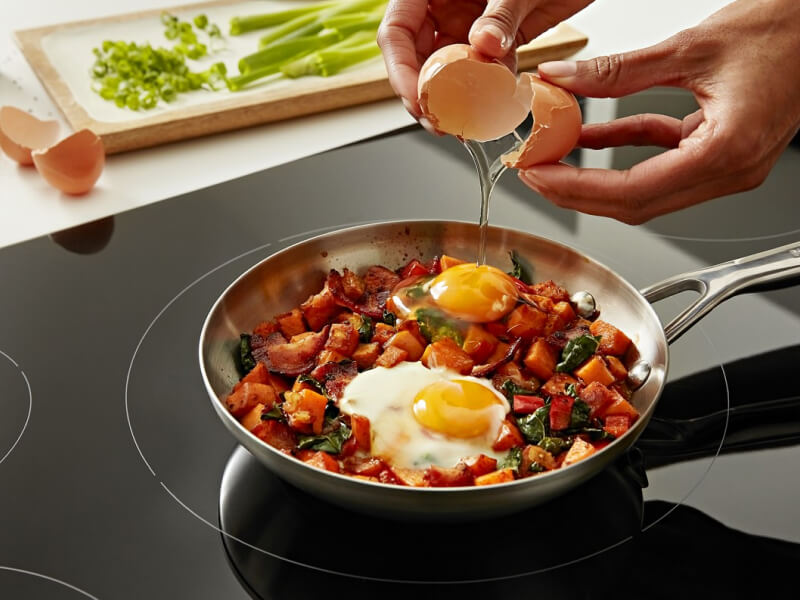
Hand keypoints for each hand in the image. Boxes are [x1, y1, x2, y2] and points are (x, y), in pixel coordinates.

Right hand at [377, 0, 593, 121]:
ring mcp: (467, 25)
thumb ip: (500, 14)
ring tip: (463, 125)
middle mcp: (443, 7)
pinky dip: (484, 93)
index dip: (401, 68)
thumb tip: (483, 45)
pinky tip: (491, 111)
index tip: (417, 99)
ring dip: (452, 100)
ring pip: (445, 70)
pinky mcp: (492, 41)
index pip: (397, 30)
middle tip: (440, 122)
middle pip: (415, 57)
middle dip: (424, 94)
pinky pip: (479, 72)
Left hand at [521, 0, 799, 223]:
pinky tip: (591, 137)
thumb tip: (563, 80)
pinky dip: (625, 150)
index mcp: (727, 153)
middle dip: (577, 192)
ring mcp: (727, 166)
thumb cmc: (786, 28)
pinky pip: (662, 160)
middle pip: (636, 204)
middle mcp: (730, 171)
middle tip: (535, 171)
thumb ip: (619, 70)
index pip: (634, 193)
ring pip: (646, 189)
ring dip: (597, 175)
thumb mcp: (691, 46)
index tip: (538, 176)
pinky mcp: (721, 149)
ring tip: (553, 156)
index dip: (577, 190)